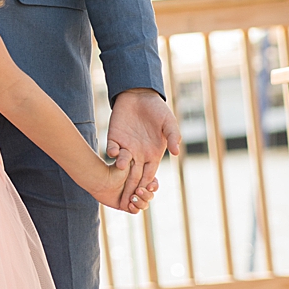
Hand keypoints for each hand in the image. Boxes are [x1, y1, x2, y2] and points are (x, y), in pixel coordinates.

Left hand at [80, 148, 153, 212]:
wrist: (99, 178)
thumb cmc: (112, 167)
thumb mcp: (125, 159)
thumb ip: (132, 159)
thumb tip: (141, 166)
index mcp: (141, 178)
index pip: (153, 184)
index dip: (153, 186)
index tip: (149, 186)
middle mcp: (138, 189)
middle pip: (150, 195)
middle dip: (147, 195)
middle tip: (138, 191)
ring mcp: (132, 198)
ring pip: (144, 204)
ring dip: (141, 202)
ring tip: (132, 197)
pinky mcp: (126, 206)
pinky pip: (135, 211)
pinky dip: (135, 208)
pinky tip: (129, 205)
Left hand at [107, 87, 180, 206]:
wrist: (140, 95)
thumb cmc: (158, 111)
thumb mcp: (169, 123)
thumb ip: (173, 137)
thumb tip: (177, 153)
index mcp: (153, 155)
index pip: (149, 175)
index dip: (147, 185)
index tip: (145, 192)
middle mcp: (138, 154)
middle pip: (134, 175)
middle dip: (131, 185)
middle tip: (127, 193)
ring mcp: (126, 146)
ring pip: (122, 163)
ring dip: (121, 167)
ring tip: (121, 168)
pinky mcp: (114, 137)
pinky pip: (112, 148)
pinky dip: (112, 151)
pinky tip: (113, 152)